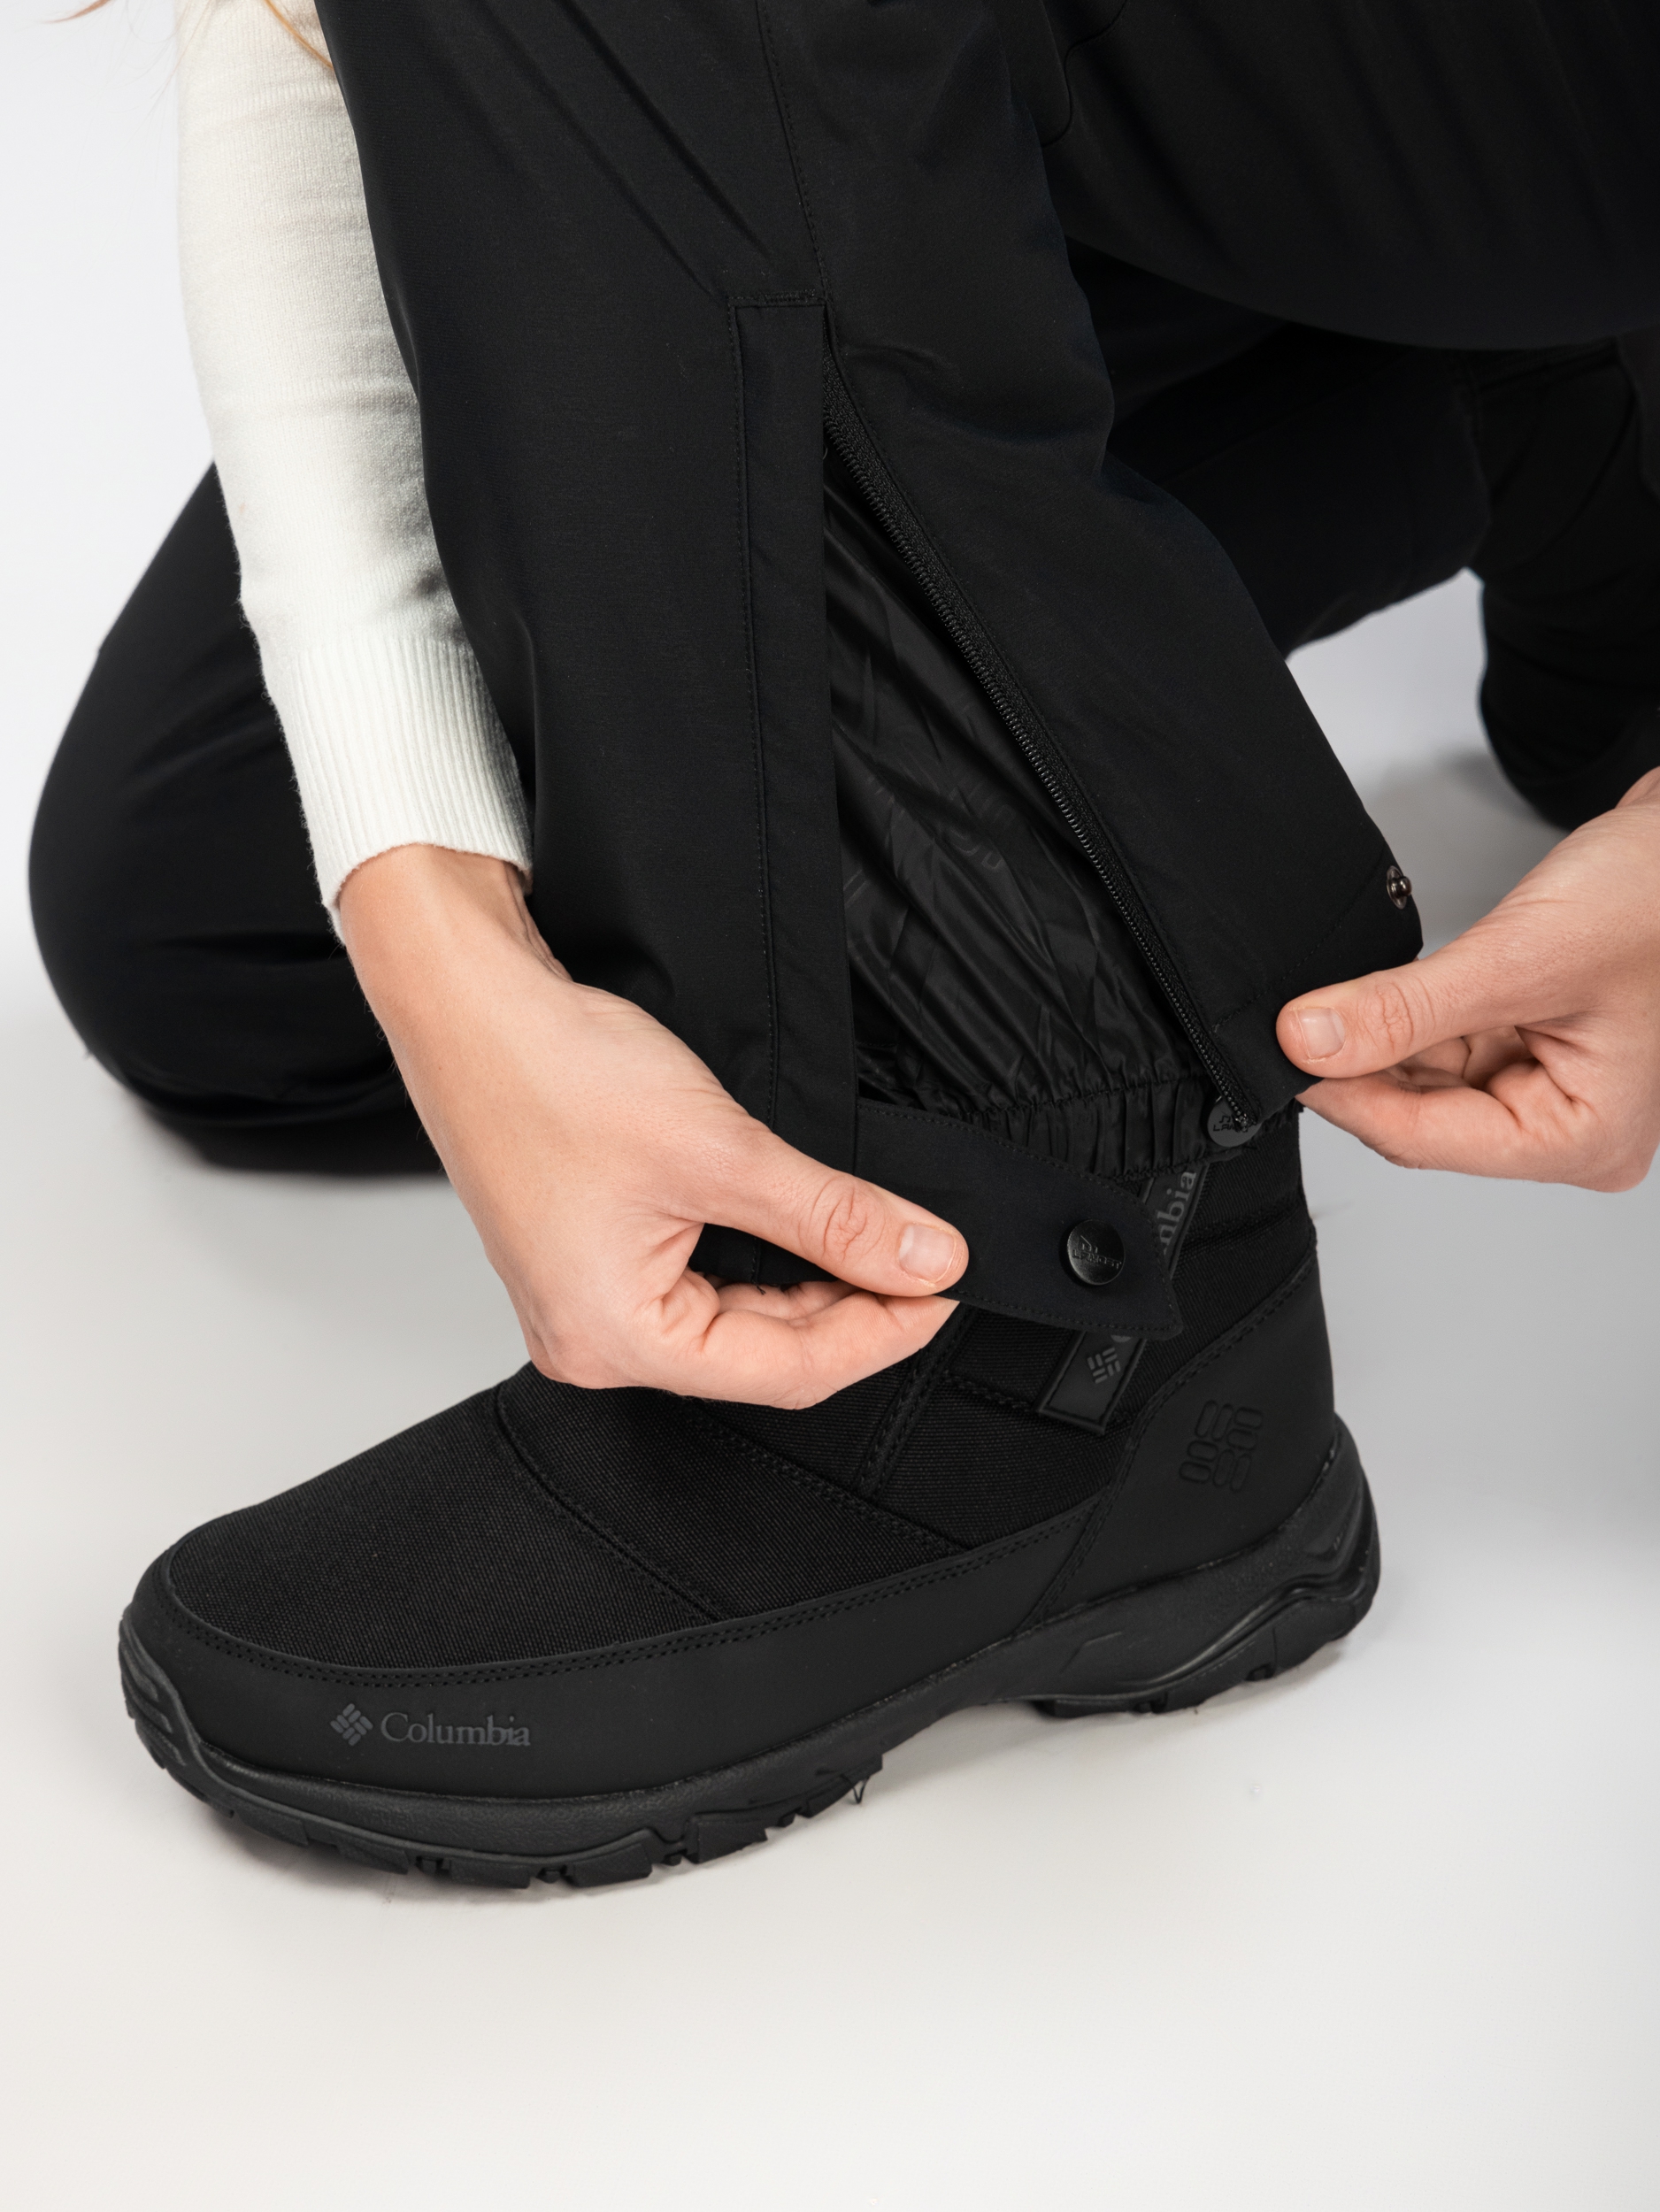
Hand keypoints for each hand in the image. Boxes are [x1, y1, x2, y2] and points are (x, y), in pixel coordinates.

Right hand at [338, 846, 966, 1405]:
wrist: (468, 1000)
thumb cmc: (549, 1071)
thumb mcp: (723, 1149)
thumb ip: (835, 1216)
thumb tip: (925, 1258)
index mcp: (613, 1340)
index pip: (788, 1371)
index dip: (884, 1331)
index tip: (946, 1287)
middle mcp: (593, 1341)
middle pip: (765, 1354)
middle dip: (855, 1305)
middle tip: (928, 1256)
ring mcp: (588, 1301)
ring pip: (739, 1318)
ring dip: (813, 1278)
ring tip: (879, 1234)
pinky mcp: (595, 1257)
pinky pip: (703, 1283)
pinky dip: (765, 1256)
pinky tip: (809, 1224)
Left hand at [1276, 768, 1659, 1190]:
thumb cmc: (1655, 897)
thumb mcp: (1517, 957)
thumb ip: (1403, 1009)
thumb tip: (1309, 1040)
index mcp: (1584, 1138)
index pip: (1425, 1139)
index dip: (1343, 1096)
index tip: (1282, 1058)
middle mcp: (1570, 1127)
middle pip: (1423, 1118)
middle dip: (1360, 1068)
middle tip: (1295, 1022)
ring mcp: (1551, 1088)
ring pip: (1427, 1083)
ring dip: (1381, 1043)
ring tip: (1336, 999)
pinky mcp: (1531, 1049)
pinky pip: (1447, 1050)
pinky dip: (1408, 1024)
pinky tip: (1379, 996)